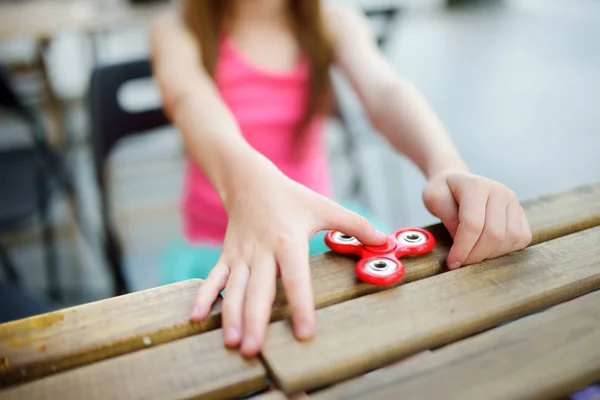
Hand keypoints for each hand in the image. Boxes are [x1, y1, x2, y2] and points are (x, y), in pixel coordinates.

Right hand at [189, 161, 386, 356]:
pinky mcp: (227, 256)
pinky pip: (214, 278)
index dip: (300, 305)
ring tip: (233, 343)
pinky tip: (197, 319)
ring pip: (235, 290)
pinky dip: (205, 297)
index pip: (295, 278)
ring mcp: (241, 255)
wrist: (249, 180)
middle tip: (255, 349)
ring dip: (231, 316)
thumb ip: (355, 225)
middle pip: (259, 290)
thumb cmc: (290, 196)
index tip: (304, 332)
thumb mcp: (324, 206)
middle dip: (256, 320)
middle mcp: (261, 251)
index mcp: (288, 240)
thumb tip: (385, 241)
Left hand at [422, 171, 531, 269]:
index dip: (463, 248)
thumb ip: (447, 218)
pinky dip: (506, 250)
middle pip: (494, 234)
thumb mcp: (434, 198)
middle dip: (476, 255)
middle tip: (461, 262)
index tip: (452, 262)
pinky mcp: (520, 212)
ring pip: (510, 239)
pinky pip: (521, 238)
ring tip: (473, 255)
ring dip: (491, 254)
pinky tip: (487, 249)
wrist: (458, 181)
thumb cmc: (444, 191)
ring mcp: (513, 201)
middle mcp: (500, 191)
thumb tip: (462, 243)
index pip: (473, 224)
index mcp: (476, 185)